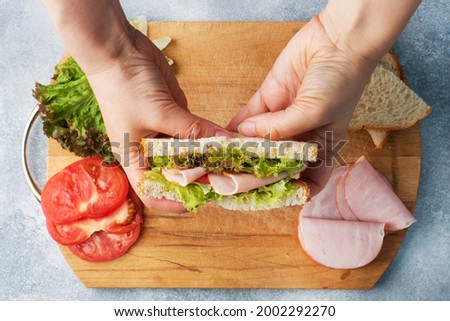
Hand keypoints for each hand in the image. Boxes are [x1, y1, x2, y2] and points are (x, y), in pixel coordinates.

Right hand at [83, 15, 229, 212]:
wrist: (117, 48)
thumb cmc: (124, 85)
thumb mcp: (159, 112)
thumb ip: (192, 128)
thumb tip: (224, 141)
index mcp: (133, 158)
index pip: (151, 191)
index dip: (172, 202)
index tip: (198, 200)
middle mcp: (148, 149)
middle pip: (174, 173)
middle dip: (197, 178)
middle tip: (224, 179)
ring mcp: (162, 132)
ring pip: (188, 152)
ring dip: (207, 156)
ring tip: (231, 162)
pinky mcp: (174, 115)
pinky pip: (194, 131)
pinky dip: (208, 136)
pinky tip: (225, 140)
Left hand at [227, 16, 376, 194]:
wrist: (339, 39)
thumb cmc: (340, 80)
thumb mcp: (315, 112)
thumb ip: (280, 129)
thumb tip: (246, 136)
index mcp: (322, 146)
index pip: (310, 178)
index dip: (294, 190)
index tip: (273, 197)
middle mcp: (302, 136)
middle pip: (277, 162)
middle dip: (257, 171)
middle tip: (234, 179)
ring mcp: (284, 117)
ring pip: (259, 139)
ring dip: (243, 148)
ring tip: (223, 159)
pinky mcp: (270, 98)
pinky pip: (250, 115)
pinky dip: (237, 125)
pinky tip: (222, 134)